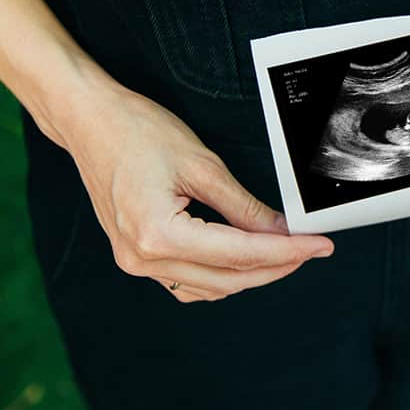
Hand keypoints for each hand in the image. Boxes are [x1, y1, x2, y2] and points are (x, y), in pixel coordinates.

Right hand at [59, 85, 333, 302]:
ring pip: (210, 287)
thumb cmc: (138, 132)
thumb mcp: (203, 165)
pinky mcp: (135, 257)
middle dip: (277, 266)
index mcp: (158, 234)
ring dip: (251, 274)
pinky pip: (187, 283)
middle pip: (228, 278)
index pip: (240, 254)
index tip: (320, 246)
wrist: (90, 122)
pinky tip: (243, 260)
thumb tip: (280, 230)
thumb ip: (244, 207)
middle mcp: (142, 258)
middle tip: (312, 249)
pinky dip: (220, 276)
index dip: (287, 251)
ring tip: (286, 252)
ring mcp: (135, 262)